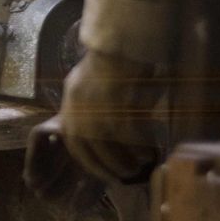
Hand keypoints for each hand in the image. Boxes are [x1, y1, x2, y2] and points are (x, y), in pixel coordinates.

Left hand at [59, 47, 165, 182]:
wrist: (122, 45)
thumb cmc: (109, 60)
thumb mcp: (84, 81)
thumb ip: (83, 103)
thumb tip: (88, 123)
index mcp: (70, 102)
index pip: (72, 140)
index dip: (86, 158)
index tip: (97, 170)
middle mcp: (79, 110)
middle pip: (88, 150)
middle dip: (104, 167)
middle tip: (120, 175)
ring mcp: (98, 112)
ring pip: (108, 149)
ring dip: (122, 163)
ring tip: (136, 168)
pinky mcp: (119, 110)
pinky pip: (129, 139)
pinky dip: (140, 149)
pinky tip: (149, 154)